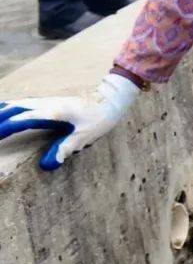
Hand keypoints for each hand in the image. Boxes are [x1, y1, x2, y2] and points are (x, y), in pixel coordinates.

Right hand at [0, 74, 139, 169]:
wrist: (110, 99)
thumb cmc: (99, 118)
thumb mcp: (85, 136)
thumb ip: (66, 147)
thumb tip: (47, 165)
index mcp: (54, 112)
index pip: (22, 120)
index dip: (5, 127)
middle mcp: (47, 104)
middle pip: (16, 108)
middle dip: (0, 118)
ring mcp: (48, 101)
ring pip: (19, 103)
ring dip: (4, 111)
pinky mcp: (50, 102)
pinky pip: (25, 103)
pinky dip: (11, 106)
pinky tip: (5, 108)